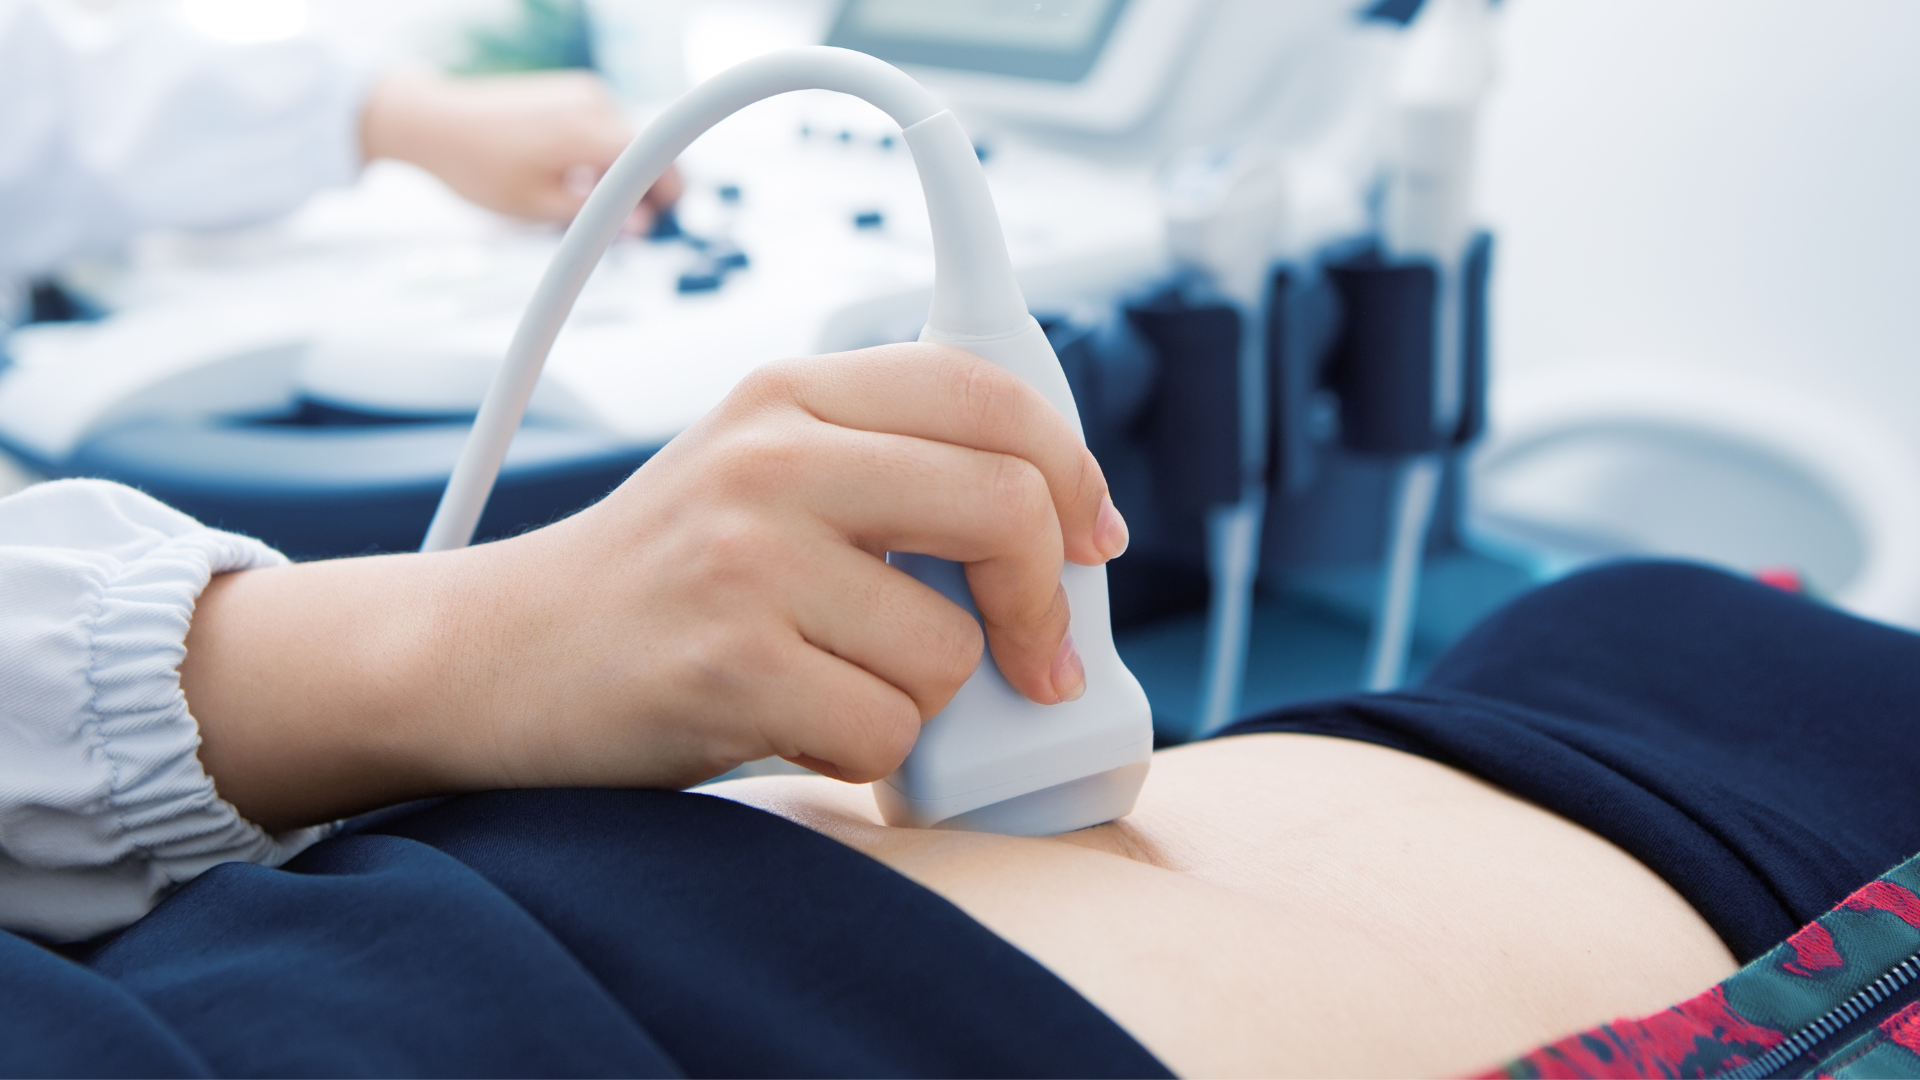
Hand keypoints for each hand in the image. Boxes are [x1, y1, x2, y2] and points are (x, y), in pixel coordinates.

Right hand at [182, 345, 1128, 829]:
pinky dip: (865, 754)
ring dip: (919, 697)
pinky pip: (887, 731)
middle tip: (1036, 660)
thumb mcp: (760, 476)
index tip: (1094, 540)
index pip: (986, 390)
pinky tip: (793, 726)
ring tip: (831, 683)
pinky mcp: (726, 667)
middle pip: (1007, 505)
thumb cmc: (659, 580)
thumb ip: (888, 471)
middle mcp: (770, 456)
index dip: (1071, 471)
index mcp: (789, 392)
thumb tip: (1065, 533)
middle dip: (1046, 602)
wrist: (492, 656)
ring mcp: (745, 560)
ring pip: (951, 649)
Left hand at [359, 68, 682, 226]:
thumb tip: (640, 226)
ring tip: (581, 201)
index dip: (671, 190)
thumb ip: (595, 216)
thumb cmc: (475, 163)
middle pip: (644, 150)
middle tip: (625, 226)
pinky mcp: (572, 91)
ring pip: (625, 141)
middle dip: (643, 188)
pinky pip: (605, 127)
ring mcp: (583, 92)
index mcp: (586, 131)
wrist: (434, 121)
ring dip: (619, 172)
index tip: (667, 216)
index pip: (656, 159)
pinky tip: (570, 177)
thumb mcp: (536, 206)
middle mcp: (592, 102)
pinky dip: (601, 154)